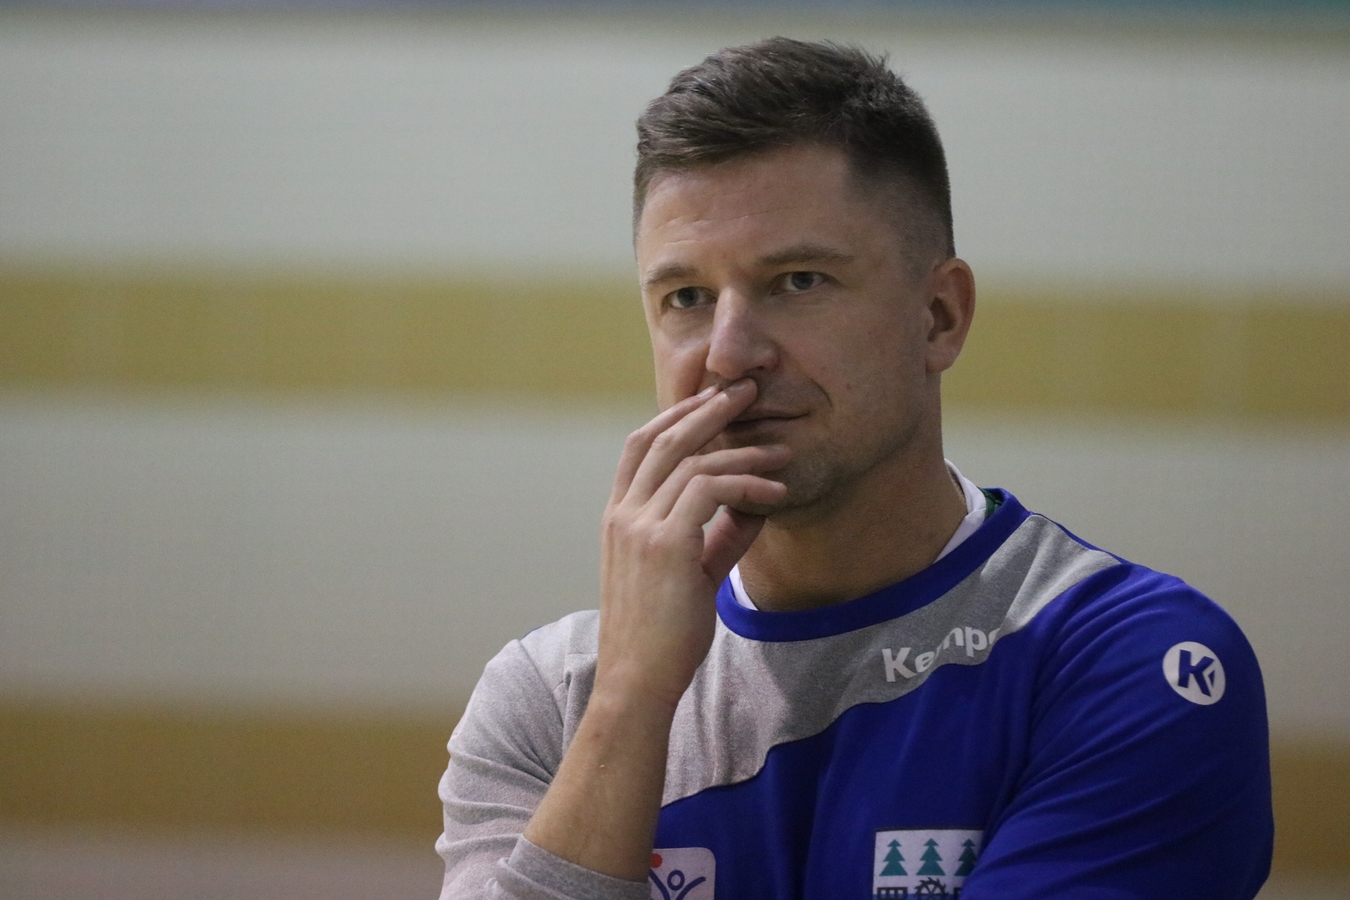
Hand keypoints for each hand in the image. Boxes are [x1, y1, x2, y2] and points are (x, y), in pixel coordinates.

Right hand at [596, 378, 790, 710]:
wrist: (636, 683)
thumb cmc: (661, 637)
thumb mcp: (690, 576)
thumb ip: (716, 538)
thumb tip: (753, 506)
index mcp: (618, 519)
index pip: (641, 447)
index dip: (676, 416)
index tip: (712, 402)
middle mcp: (622, 515)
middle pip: (664, 438)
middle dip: (707, 409)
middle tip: (745, 391)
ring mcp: (639, 527)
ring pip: (692, 462)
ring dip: (741, 451)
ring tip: (780, 452)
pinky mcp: (666, 544)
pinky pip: (711, 491)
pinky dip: (746, 484)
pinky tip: (775, 493)